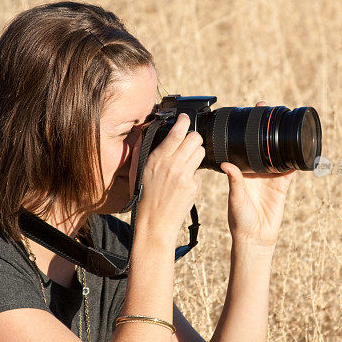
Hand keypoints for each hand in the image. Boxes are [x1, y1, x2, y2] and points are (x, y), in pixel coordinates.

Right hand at [135, 114, 204, 242]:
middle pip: (195, 139)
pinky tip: (185, 179)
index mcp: (157, 158)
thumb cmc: (144, 196)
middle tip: (188, 142)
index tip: (185, 118)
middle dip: (193, 138)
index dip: (184, 121)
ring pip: (201, 152)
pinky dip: (194, 173)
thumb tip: (154, 132)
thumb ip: (147, 150)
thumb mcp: (139, 170)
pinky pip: (200, 171)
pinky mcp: (194, 186)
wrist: (154, 223)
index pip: (177, 132)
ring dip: (196, 152)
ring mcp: (186, 176)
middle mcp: (173, 165)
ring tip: (187, 159)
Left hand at [220, 102, 294, 247]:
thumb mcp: (235, 198)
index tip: (244, 115)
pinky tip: (299, 146)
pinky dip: (295, 158)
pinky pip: (290, 168)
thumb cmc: (240, 220)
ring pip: (277, 152)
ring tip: (281, 120)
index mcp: (242, 172)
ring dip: (280, 138)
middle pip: (261, 144)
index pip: (243, 146)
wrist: (255, 237)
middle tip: (264, 107)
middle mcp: (256, 172)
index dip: (245, 131)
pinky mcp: (283, 185)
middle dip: (263, 127)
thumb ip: (234, 181)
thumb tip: (226, 165)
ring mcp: (270, 177)